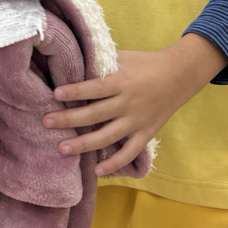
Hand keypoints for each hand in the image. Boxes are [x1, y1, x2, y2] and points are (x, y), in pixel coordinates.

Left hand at [42, 35, 225, 175]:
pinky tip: (97, 170)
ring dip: (84, 144)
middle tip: (46, 122)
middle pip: (95, 114)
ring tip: (62, 149)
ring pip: (108, 136)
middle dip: (69, 119)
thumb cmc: (146, 62)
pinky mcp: (147, 133)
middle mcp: (128, 103)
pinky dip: (114, 163)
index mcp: (122, 81)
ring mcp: (137, 121)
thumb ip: (101, 61)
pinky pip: (130, 152)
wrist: (180, 75)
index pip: (95, 88)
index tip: (55, 94)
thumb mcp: (124, 56)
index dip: (75, 91)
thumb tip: (74, 61)